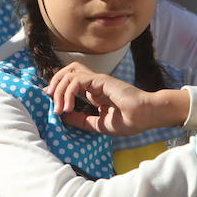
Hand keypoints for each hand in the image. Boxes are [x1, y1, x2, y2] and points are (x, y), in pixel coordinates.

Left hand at [46, 62, 188, 134]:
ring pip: (69, 73)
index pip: (70, 83)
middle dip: (54, 85)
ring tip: (60, 109)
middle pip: (67, 72)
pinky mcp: (100, 80)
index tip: (52, 105)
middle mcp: (94, 83)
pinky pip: (77, 80)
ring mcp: (97, 80)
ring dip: (59, 90)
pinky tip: (69, 107)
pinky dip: (68, 92)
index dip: (57, 90)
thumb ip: (81, 120)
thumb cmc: (129, 121)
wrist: (145, 117)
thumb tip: (64, 117)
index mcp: (94, 92)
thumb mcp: (98, 124)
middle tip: (51, 102)